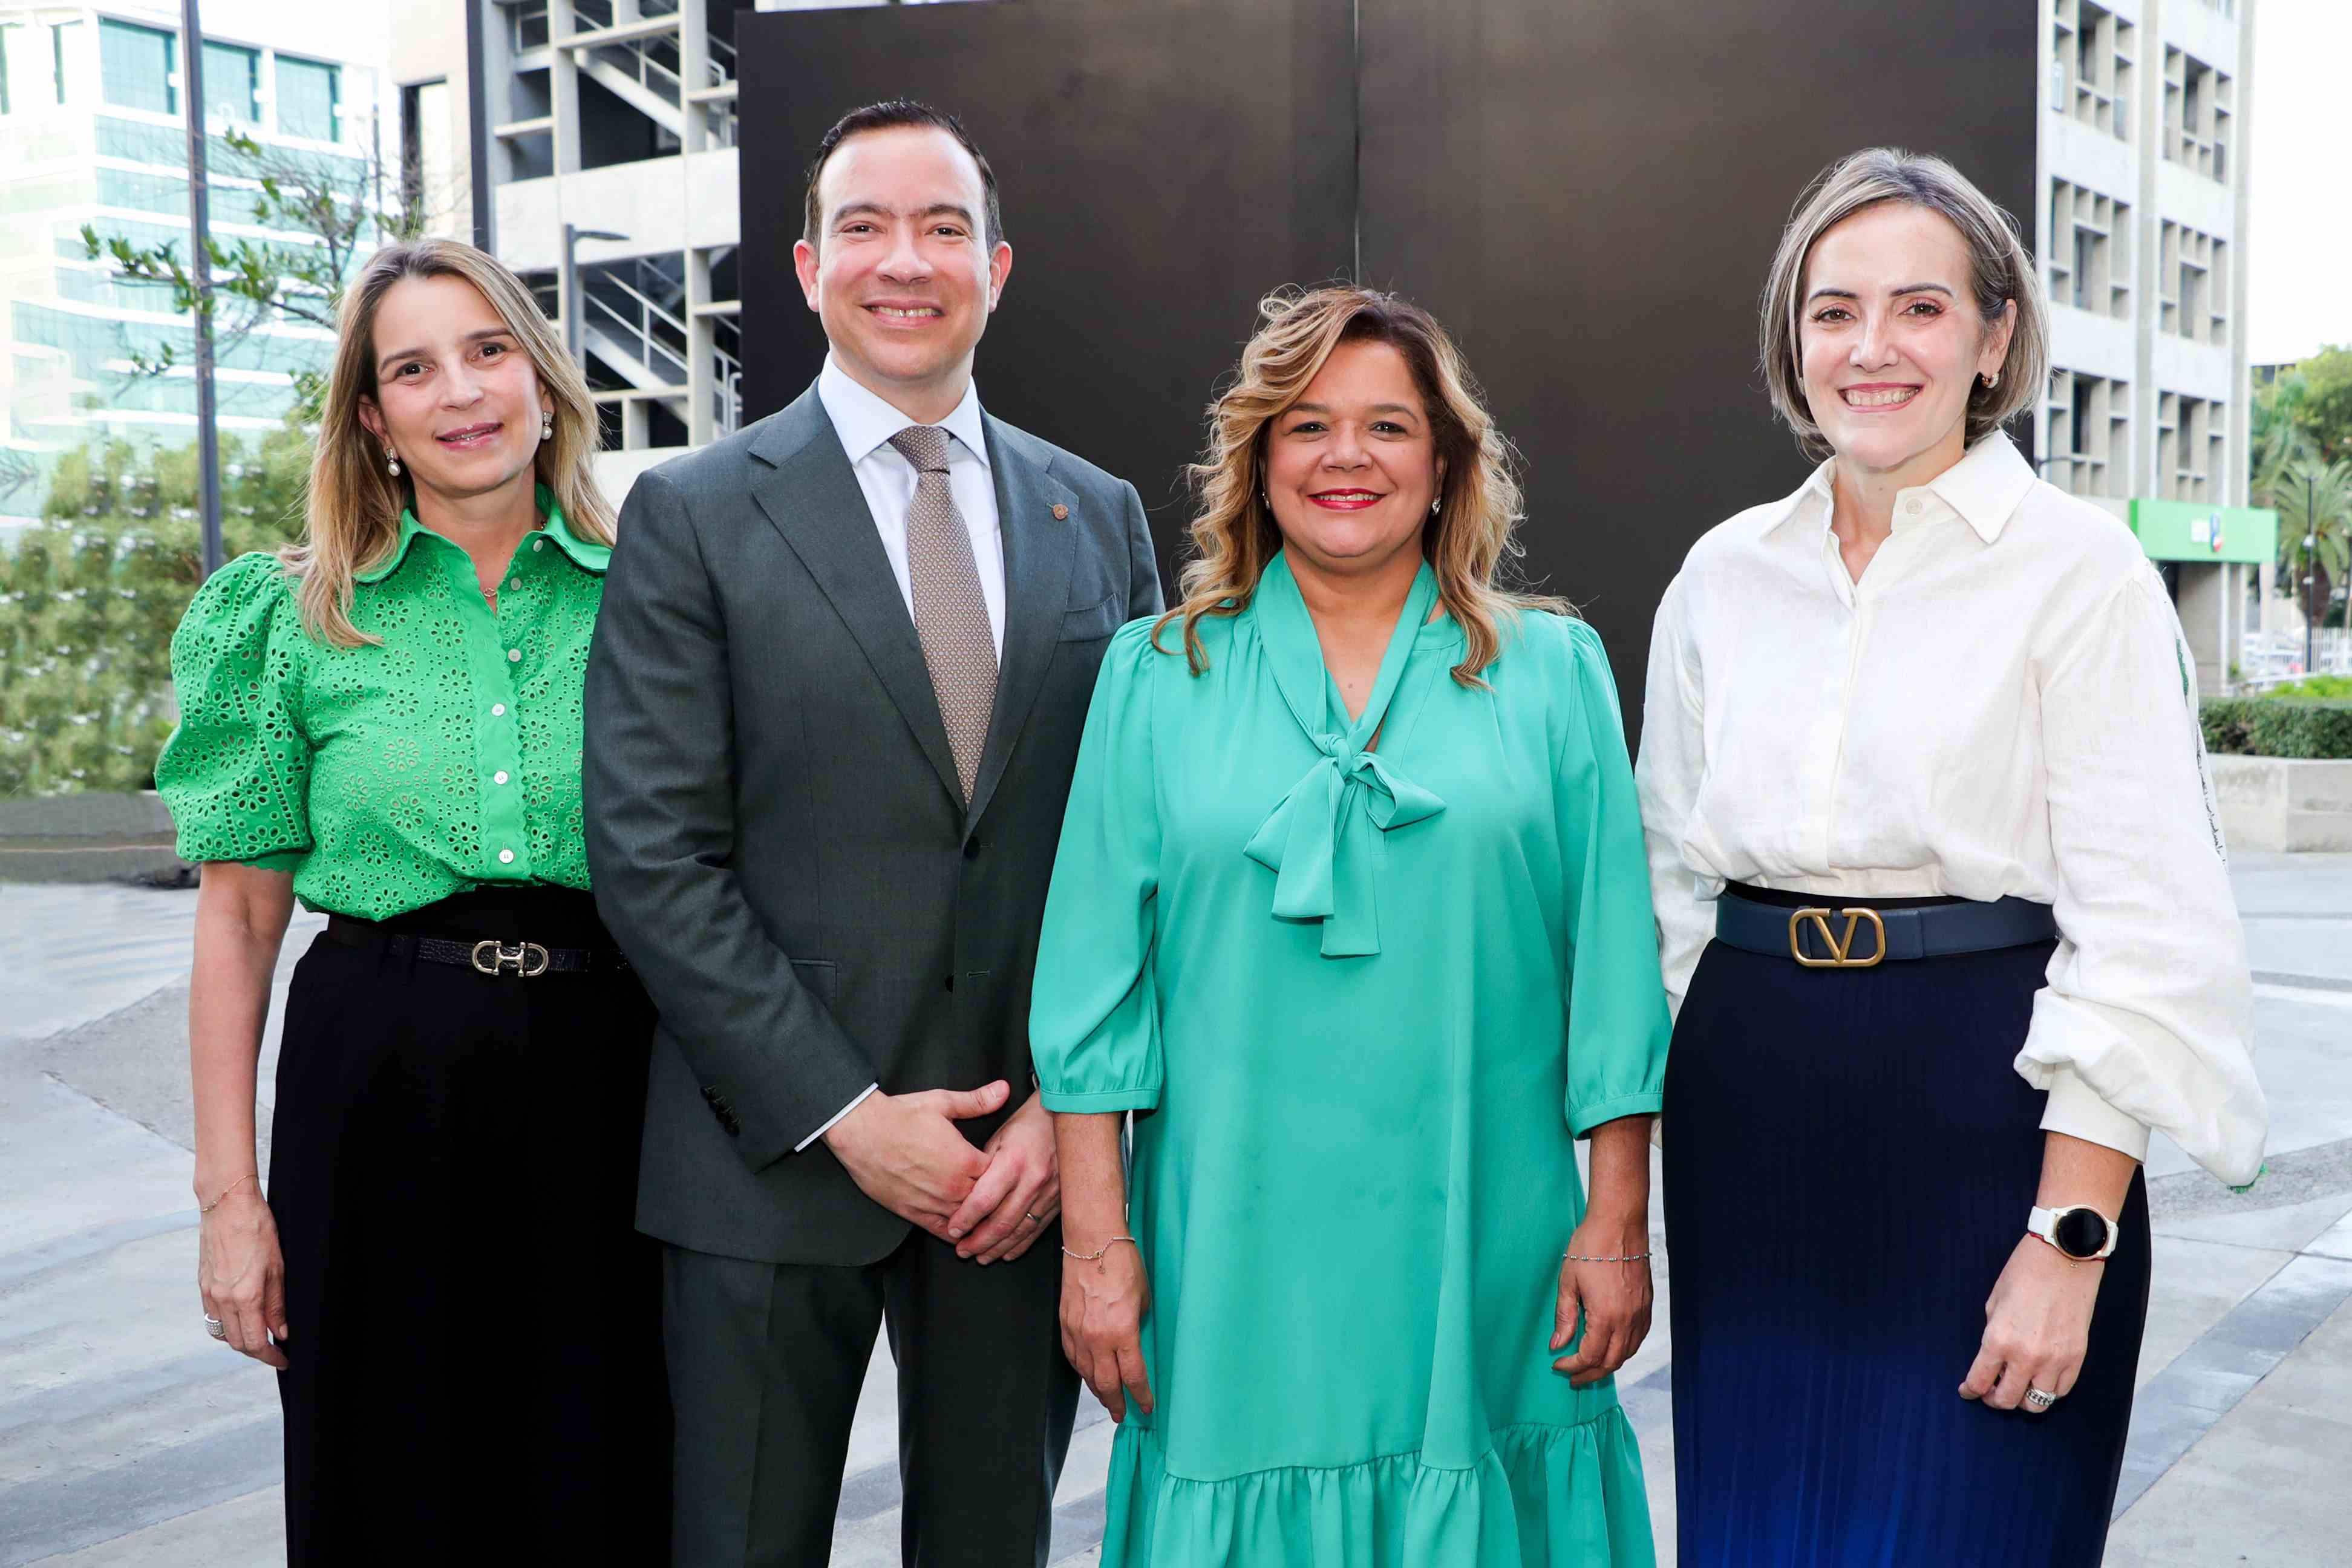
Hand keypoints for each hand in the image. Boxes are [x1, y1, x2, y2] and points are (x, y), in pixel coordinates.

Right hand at [198, 1186, 288, 1368]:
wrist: (227, 1205)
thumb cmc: (257, 1229)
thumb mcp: (277, 1267)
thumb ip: (277, 1304)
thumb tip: (281, 1332)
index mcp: (244, 1297)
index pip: (255, 1342)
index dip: (270, 1356)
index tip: (283, 1360)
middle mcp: (222, 1300)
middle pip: (237, 1342)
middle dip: (257, 1351)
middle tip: (275, 1349)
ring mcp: (208, 1293)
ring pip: (222, 1332)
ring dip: (240, 1339)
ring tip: (260, 1335)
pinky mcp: (202, 1284)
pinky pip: (212, 1316)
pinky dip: (227, 1325)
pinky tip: (242, 1317)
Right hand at [823, 1081, 1007, 1239]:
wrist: (861, 1132)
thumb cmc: (900, 1116)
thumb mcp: (942, 1102)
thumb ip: (976, 1101)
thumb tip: (1004, 1089)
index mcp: (965, 1159)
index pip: (999, 1174)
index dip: (1004, 1172)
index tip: (1006, 1169)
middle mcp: (953, 1186)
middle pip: (987, 1201)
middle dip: (994, 1197)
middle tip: (1002, 1197)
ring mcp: (933, 1203)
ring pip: (968, 1219)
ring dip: (977, 1218)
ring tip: (987, 1218)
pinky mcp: (914, 1213)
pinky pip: (943, 1232)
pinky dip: (955, 1234)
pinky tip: (963, 1233)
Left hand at [945, 1090, 1060, 1263]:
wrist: (1070, 1117)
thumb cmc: (1029, 1123)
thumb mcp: (1000, 1135)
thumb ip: (983, 1166)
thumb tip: (965, 1194)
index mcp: (1013, 1162)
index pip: (984, 1200)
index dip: (966, 1219)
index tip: (952, 1230)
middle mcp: (1033, 1181)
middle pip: (1002, 1222)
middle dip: (978, 1241)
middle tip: (961, 1250)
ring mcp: (1049, 1193)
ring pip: (1020, 1231)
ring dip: (997, 1248)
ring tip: (980, 1256)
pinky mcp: (1058, 1201)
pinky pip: (1037, 1229)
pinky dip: (1019, 1245)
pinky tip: (1006, 1253)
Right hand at [1061, 1236, 1152, 1421]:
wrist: (1092, 1240)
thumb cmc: (1122, 1263)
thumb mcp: (1143, 1297)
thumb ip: (1138, 1324)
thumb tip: (1134, 1339)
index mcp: (1122, 1332)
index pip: (1132, 1376)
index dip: (1140, 1396)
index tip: (1146, 1408)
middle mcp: (1097, 1338)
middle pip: (1106, 1383)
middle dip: (1115, 1403)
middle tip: (1120, 1414)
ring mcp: (1077, 1332)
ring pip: (1086, 1373)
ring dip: (1097, 1390)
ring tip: (1105, 1398)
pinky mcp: (1064, 1323)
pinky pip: (1071, 1356)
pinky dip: (1080, 1370)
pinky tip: (1086, 1374)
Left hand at [1551, 1214, 1652, 1386]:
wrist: (1619, 1223)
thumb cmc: (1590, 1246)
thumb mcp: (1568, 1281)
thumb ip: (1564, 1317)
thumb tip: (1558, 1345)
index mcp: (1606, 1316)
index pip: (1590, 1356)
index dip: (1573, 1366)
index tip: (1558, 1365)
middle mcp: (1628, 1320)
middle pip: (1611, 1362)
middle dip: (1590, 1374)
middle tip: (1573, 1378)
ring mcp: (1640, 1313)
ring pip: (1627, 1353)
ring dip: (1608, 1365)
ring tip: (1590, 1367)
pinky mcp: (1647, 1304)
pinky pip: (1639, 1338)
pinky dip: (1625, 1350)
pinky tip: (1612, 1348)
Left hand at [1960, 1235, 2101, 1412]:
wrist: (2064, 1258)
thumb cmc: (2024, 1272)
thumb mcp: (1994, 1302)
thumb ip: (1993, 1334)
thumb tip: (1993, 1358)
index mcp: (1999, 1340)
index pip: (1980, 1381)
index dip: (1970, 1391)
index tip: (1967, 1391)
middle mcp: (2026, 1357)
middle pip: (2008, 1400)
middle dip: (1994, 1399)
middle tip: (1990, 1392)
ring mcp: (2055, 1361)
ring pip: (2037, 1403)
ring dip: (2023, 1398)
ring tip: (2017, 1387)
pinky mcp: (2077, 1358)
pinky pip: (2061, 1391)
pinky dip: (2048, 1391)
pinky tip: (2039, 1379)